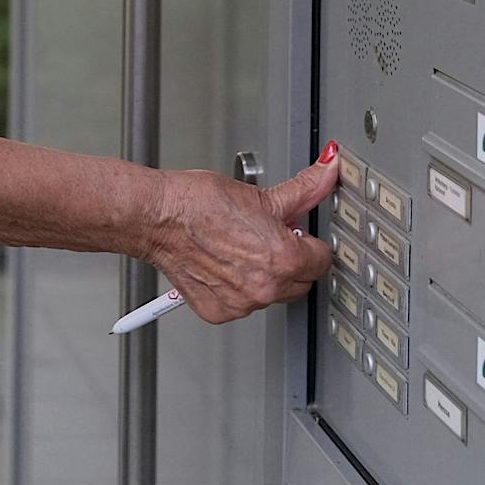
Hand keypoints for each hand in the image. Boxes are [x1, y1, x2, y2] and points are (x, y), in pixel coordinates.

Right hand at [141, 149, 338, 322]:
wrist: (157, 216)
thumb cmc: (198, 202)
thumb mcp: (259, 193)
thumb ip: (303, 189)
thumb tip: (327, 172)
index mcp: (283, 258)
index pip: (322, 259)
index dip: (306, 240)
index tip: (292, 231)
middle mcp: (265, 287)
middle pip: (300, 281)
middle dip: (289, 260)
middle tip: (262, 236)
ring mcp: (241, 304)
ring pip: (270, 294)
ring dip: (263, 276)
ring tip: (237, 247)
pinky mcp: (218, 311)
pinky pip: (241, 304)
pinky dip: (235, 288)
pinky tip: (222, 263)